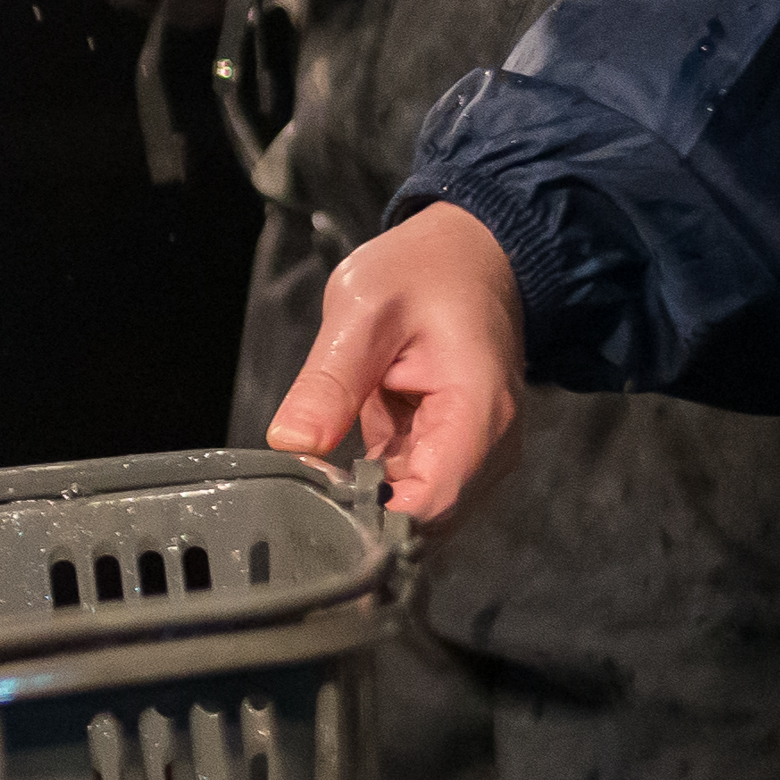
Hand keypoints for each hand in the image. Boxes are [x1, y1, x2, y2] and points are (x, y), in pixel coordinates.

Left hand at [273, 203, 526, 526]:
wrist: (470, 256)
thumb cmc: (424, 271)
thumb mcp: (362, 309)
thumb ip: (329, 381)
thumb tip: (291, 444)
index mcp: (479, 413)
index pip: (432, 504)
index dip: (374, 520)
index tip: (319, 508)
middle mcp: (489, 448)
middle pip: (426, 523)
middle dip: (364, 520)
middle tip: (303, 493)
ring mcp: (474, 456)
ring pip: (416, 515)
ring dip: (365, 504)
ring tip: (318, 473)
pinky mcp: (450, 454)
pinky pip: (408, 491)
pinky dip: (371, 487)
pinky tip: (335, 466)